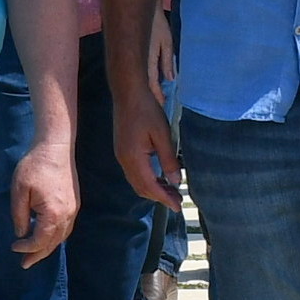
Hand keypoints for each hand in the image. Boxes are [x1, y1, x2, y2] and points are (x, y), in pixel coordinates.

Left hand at [10, 137, 79, 265]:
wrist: (55, 147)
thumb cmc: (34, 166)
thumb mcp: (19, 191)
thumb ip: (19, 215)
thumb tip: (21, 233)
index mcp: (53, 214)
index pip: (40, 241)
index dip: (26, 248)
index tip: (14, 248)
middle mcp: (67, 215)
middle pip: (53, 243)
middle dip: (38, 255)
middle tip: (25, 264)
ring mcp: (73, 210)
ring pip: (62, 237)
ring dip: (48, 247)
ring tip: (35, 254)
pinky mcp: (75, 203)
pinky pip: (66, 227)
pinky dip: (56, 237)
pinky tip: (47, 236)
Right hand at [112, 85, 186, 210]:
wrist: (128, 93)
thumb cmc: (146, 110)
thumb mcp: (162, 135)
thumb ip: (169, 160)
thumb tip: (176, 181)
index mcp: (133, 158)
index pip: (150, 186)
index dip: (164, 198)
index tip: (177, 207)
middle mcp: (124, 160)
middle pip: (141, 188)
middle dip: (159, 196)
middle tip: (177, 200)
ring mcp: (121, 155)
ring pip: (136, 181)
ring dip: (153, 189)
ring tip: (171, 190)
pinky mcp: (122, 150)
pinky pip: (134, 173)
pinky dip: (147, 179)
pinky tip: (159, 176)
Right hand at [146, 10, 175, 97]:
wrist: (142, 12)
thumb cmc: (157, 26)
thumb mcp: (166, 42)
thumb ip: (167, 61)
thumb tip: (170, 79)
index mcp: (148, 61)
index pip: (152, 84)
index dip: (157, 96)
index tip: (163, 105)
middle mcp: (140, 63)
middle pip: (146, 85)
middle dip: (152, 96)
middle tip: (159, 106)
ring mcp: (138, 60)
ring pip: (143, 79)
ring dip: (149, 88)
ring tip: (156, 98)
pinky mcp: (138, 56)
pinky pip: (142, 72)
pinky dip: (147, 79)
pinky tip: (152, 83)